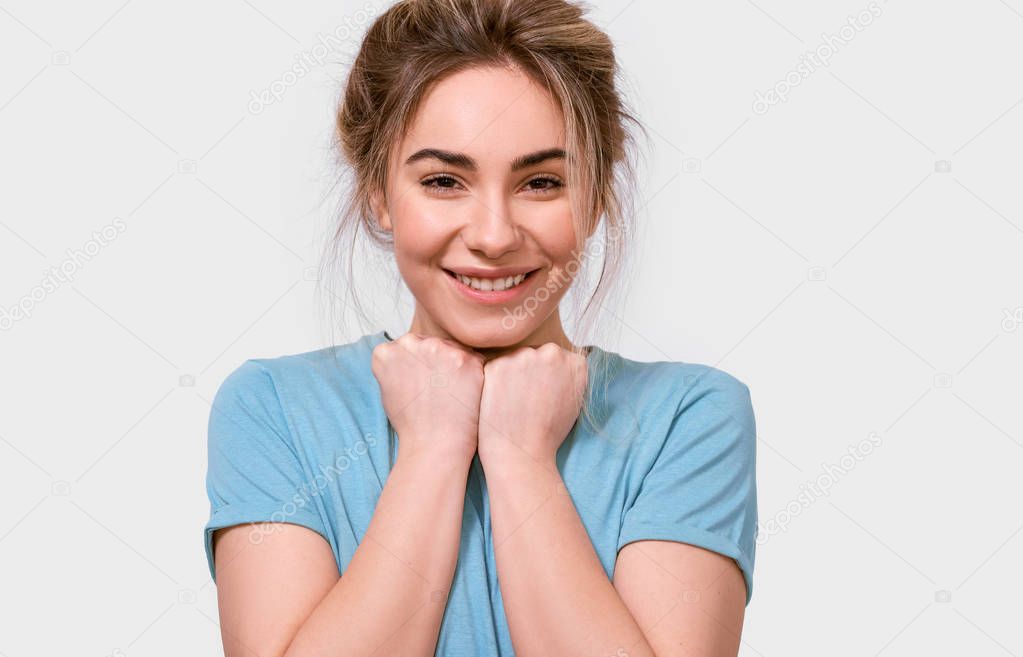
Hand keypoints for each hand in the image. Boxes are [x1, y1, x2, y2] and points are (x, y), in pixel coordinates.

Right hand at [371, 333, 484, 465]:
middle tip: (439, 390)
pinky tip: (467, 394)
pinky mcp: (466, 359)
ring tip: (452, 394)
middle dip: (437, 362)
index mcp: (386, 352)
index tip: (422, 383)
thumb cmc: (412, 426)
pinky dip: (473, 374)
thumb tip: (410, 358)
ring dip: (455, 366)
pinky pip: (474, 360)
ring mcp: (439, 349)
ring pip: (452, 349)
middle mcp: (410, 344)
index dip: (418, 366)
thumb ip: (397, 367)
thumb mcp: (388, 392)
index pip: (408, 348)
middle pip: (430, 344)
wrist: (434, 446)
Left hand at [477, 343, 588, 468]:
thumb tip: (561, 363)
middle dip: (529, 371)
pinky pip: (495, 367)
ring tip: (513, 402)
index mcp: (575, 362)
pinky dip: (494, 382)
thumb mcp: (574, 401)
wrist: (522, 454)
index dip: (548, 377)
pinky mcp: (497, 365)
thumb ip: (569, 376)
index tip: (545, 393)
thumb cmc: (547, 433)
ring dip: (511, 374)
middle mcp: (552, 353)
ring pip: (515, 358)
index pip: (558, 358)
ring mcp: (523, 357)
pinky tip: (499, 401)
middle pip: (536, 354)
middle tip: (527, 399)